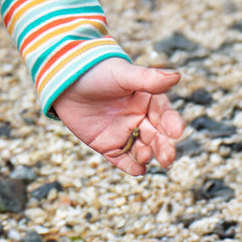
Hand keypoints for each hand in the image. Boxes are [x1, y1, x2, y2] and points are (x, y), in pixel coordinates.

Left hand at [52, 58, 184, 176]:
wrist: (64, 81)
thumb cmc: (96, 72)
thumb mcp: (122, 74)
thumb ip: (148, 78)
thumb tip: (177, 76)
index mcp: (148, 100)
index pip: (165, 115)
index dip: (172, 124)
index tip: (176, 131)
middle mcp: (139, 119)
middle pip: (158, 137)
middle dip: (165, 147)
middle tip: (168, 157)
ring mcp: (124, 133)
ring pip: (143, 150)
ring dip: (148, 156)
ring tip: (146, 155)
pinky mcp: (107, 145)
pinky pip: (122, 160)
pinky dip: (131, 166)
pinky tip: (137, 169)